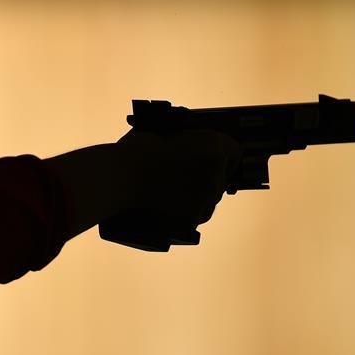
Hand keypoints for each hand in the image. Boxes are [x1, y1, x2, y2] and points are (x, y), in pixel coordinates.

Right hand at [117, 129, 241, 226]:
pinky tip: (166, 209)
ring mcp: (205, 199)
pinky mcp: (192, 220)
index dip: (221, 156)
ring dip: (196, 198)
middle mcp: (216, 173)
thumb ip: (180, 141)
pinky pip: (193, 218)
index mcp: (213, 145)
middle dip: (205, 179)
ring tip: (170, 195)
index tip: (209, 160)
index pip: (234, 153)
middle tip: (182, 178)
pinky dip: (183, 215)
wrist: (120, 178)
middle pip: (220, 179)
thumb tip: (181, 146)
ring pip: (208, 201)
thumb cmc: (134, 152)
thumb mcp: (162, 134)